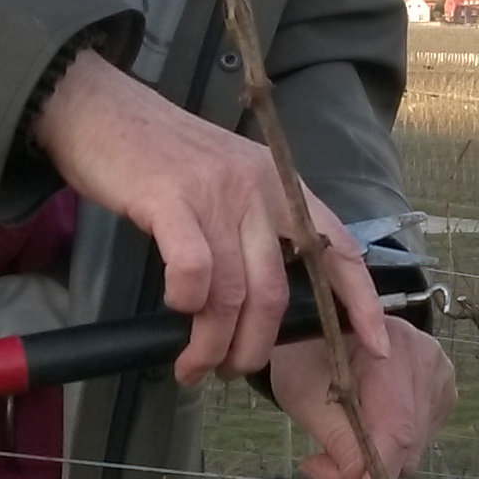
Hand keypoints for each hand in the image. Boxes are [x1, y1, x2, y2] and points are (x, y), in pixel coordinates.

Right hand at [31, 48, 390, 383]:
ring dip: (212, 344)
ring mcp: (216, 193)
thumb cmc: (163, 155)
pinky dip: (187, 302)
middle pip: (275, 293)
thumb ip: (255, 228)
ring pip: (233, 294)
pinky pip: (194, 270)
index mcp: (282, 187)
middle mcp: (259, 189)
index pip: (339, 251)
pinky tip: (175, 309)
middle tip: (227, 370)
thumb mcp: (231, 180)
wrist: (102, 108)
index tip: (376, 346)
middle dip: (254, 348)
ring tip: (193, 365)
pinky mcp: (170, 199)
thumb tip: (266, 300)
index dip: (361, 304)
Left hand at [268, 318, 456, 478]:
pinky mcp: (443, 391)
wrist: (326, 320)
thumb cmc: (307, 352)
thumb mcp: (304, 394)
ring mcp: (442, 374)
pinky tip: (364, 434)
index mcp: (390, 347)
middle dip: (366, 474)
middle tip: (324, 474)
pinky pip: (422, 437)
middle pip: (407, 443)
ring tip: (336, 452)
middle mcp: (428, 359)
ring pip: (416, 447)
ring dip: (377, 465)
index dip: (374, 476)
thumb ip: (335, 441)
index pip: (395, 428)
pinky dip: (391, 449)